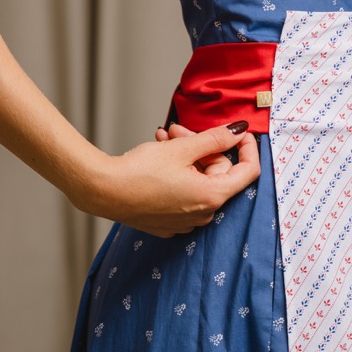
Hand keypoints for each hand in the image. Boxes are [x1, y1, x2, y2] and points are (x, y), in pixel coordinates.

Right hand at [73, 121, 259, 236]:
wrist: (103, 191)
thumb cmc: (139, 172)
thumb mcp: (182, 148)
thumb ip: (216, 138)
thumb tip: (239, 130)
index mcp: (211, 196)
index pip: (248, 171)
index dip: (246, 147)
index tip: (237, 131)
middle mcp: (203, 214)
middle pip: (218, 172)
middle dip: (202, 146)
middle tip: (178, 129)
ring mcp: (185, 221)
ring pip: (199, 179)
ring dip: (187, 155)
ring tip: (164, 138)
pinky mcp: (169, 222)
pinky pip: (184, 192)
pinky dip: (177, 172)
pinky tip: (159, 155)